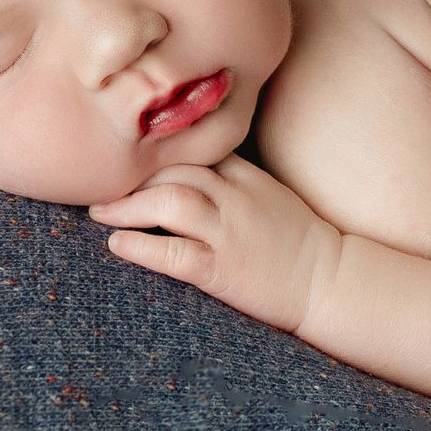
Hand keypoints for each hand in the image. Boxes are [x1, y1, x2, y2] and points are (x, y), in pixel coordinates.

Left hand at [90, 154, 342, 335]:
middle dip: (133, 174)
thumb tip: (193, 171)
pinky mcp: (223, 270)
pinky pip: (175, 253)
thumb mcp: (271, 195)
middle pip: (175, 168)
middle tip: (100, 183)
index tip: (127, 156)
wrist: (330, 282)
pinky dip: (141, 247)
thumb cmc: (300, 242)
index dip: (157, 150)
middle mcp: (237, 198)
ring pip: (170, 202)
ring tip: (99, 211)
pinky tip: (117, 245)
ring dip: (128, 205)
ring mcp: (230, 233)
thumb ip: (236, 177)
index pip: (195, 149)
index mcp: (248, 176)